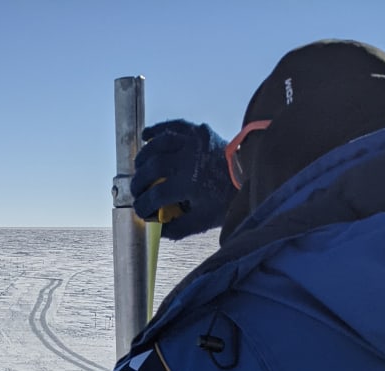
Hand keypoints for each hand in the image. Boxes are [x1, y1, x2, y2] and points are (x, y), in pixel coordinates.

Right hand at [131, 119, 231, 239]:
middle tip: (136, 190)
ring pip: (158, 144)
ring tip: (139, 168)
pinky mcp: (197, 130)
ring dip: (144, 156)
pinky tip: (145, 136)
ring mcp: (193, 141)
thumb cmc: (224, 200)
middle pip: (153, 167)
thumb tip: (157, 229)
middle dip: (139, 181)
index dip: (144, 205)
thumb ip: (178, 227)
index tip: (139, 211)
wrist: (248, 174)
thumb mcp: (203, 220)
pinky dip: (156, 130)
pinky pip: (172, 126)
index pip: (157, 196)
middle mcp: (189, 159)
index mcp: (190, 184)